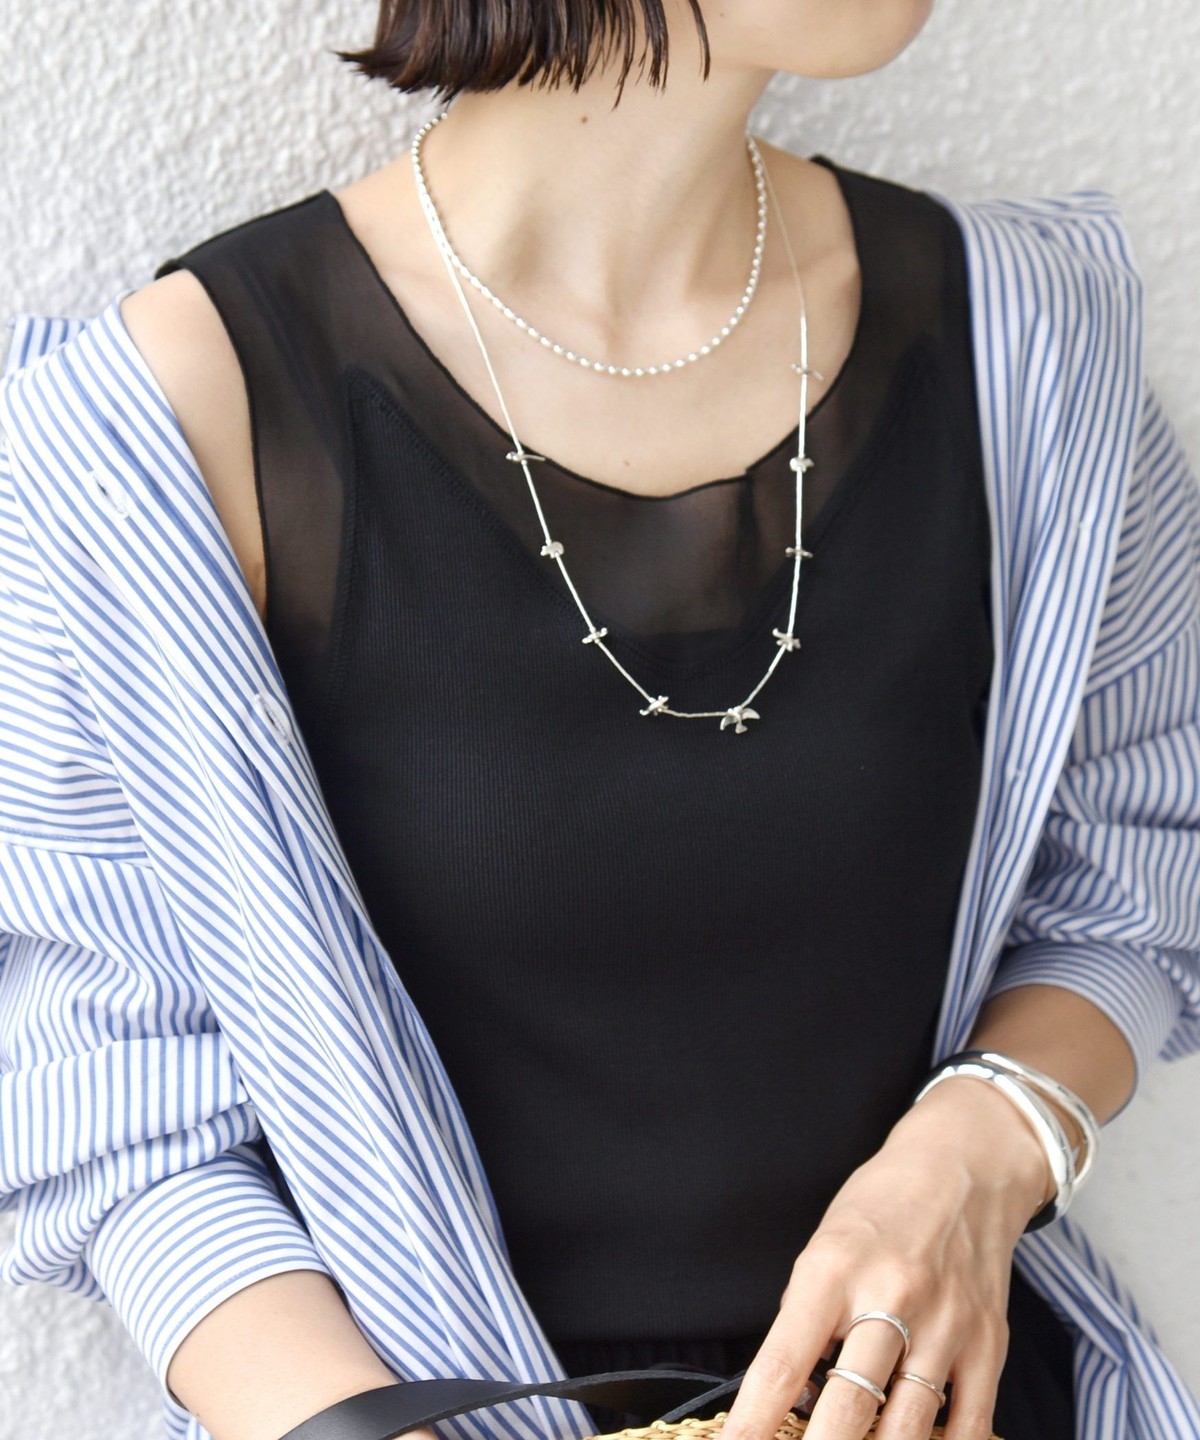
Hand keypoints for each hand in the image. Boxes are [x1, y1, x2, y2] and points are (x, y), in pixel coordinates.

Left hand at [718, 1076, 1051, 1439]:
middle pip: (847, 1407)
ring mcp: (945, 1325)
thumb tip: (793, 1395)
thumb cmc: (882, 1205)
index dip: (755, 1419)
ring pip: (905, 1428)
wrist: (963, 1167)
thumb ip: (807, 1316)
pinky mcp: (988, 1345)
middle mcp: (891, 1297)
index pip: (784, 1363)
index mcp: (834, 1268)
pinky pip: (968, 1427)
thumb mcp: (825, 1243)